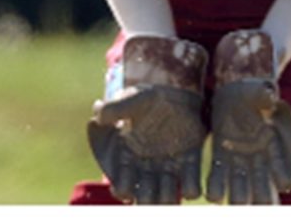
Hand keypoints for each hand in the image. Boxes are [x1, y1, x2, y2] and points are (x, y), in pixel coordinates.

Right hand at [86, 36, 207, 203]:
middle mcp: (148, 165)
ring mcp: (169, 165)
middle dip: (146, 199)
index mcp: (128, 154)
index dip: (123, 188)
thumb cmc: (145, 96)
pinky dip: (192, 188)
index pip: (123, 179)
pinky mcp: (189, 160)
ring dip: (169, 198)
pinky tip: (193, 191)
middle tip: (147, 199)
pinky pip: (190, 179)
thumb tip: (98, 115)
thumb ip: (114, 108)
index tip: (123, 191)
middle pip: (146, 192)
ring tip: (169, 198)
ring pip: (168, 192)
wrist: (173, 89)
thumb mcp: (130, 99)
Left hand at [205, 30, 290, 204]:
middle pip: (263, 178)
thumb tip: (268, 93)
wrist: (238, 87)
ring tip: (232, 204)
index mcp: (278, 139)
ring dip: (238, 194)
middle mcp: (263, 154)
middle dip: (261, 192)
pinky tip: (212, 196)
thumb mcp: (259, 87)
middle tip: (260, 206)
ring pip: (242, 181)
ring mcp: (243, 157)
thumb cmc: (255, 87)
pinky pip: (220, 173)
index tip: (284, 182)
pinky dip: (217, 185)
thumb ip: (264, 93)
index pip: (283, 161)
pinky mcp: (223, 156)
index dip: (283, 171)